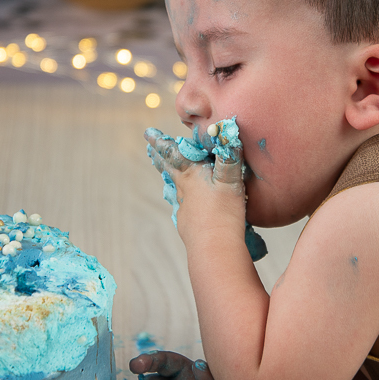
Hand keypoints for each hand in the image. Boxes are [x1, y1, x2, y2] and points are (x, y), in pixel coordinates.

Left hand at [145, 127, 246, 245]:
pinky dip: (180, 200)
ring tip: (164, 172)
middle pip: (168, 169)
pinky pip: (181, 206)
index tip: (148, 133)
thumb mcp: (230, 180)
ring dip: (168, 177)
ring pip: (173, 187)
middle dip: (160, 157)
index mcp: (191, 175)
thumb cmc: (224, 212)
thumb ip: (230, 156)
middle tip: (149, 148)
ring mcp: (184, 208)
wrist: (214, 247)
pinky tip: (182, 205)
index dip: (160, 142)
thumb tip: (229, 131)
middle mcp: (184, 189)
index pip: (173, 154)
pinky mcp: (187, 224)